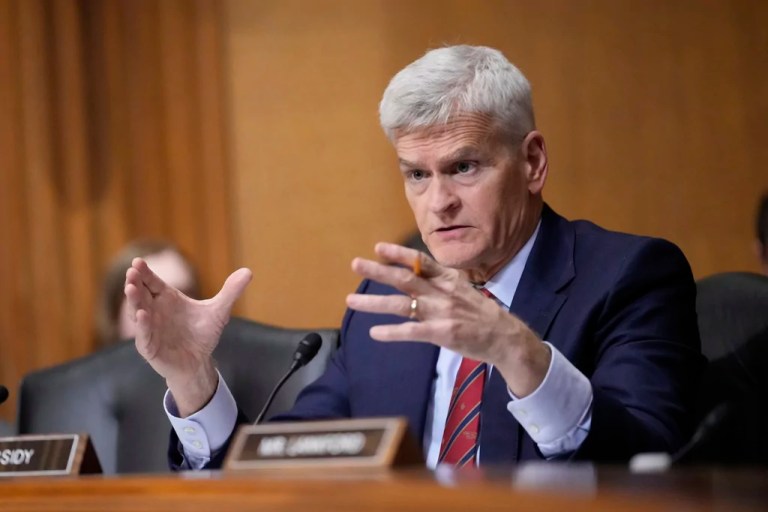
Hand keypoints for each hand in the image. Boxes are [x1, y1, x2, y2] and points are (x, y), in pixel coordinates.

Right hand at [124, 258, 251, 415]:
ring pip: (137, 312)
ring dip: (133, 301)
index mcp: (166, 298)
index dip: (145, 272)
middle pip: (141, 293)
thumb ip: (230, 292)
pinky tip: (142, 315)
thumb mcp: (218, 311)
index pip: (152, 282)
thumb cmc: (202, 334)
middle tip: (132, 272)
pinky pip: (144, 335)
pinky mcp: (150, 346)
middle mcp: (154, 310)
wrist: (199, 362)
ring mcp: (149, 328)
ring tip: (131, 288)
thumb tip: (248, 272)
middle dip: (135, 282)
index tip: (138, 261)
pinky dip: (142, 325)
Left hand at [345, 243, 549, 396]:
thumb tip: (420, 272)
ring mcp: (441, 312)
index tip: (378, 247)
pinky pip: (411, 331)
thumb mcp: (464, 289)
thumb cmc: (482, 314)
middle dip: (378, 271)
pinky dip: (392, 332)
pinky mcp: (441, 333)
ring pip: (401, 304)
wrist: (505, 337)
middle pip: (404, 279)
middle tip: (355, 263)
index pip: (420, 262)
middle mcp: (442, 293)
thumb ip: (442, 282)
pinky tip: (374, 332)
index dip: (398, 254)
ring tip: (351, 301)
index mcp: (448, 280)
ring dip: (374, 302)